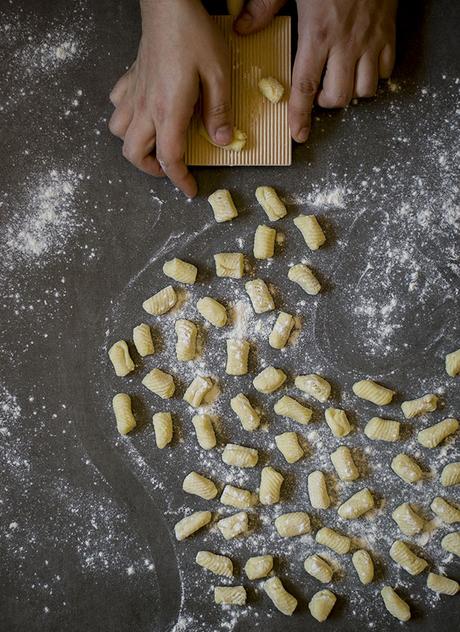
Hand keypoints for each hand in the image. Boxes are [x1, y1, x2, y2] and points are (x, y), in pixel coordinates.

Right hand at [109, 0, 232, 196]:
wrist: (168, 3)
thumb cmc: (194, 34)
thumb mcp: (219, 74)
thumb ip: (219, 111)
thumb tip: (223, 140)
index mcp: (169, 110)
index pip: (169, 157)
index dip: (180, 179)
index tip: (191, 189)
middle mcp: (146, 106)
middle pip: (134, 153)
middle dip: (151, 169)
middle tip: (171, 169)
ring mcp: (134, 93)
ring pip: (119, 133)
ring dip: (135, 145)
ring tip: (154, 145)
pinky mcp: (130, 78)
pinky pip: (118, 106)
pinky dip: (126, 117)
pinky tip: (142, 113)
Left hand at [234, 0, 396, 142]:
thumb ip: (265, 7)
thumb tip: (243, 28)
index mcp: (318, 34)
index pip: (306, 86)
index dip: (300, 115)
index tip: (298, 133)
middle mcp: (346, 44)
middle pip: (339, 95)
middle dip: (326, 102)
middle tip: (319, 92)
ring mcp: (371, 41)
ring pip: (366, 89)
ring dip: (351, 92)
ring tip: (341, 80)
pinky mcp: (389, 33)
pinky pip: (387, 70)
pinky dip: (375, 76)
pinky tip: (363, 66)